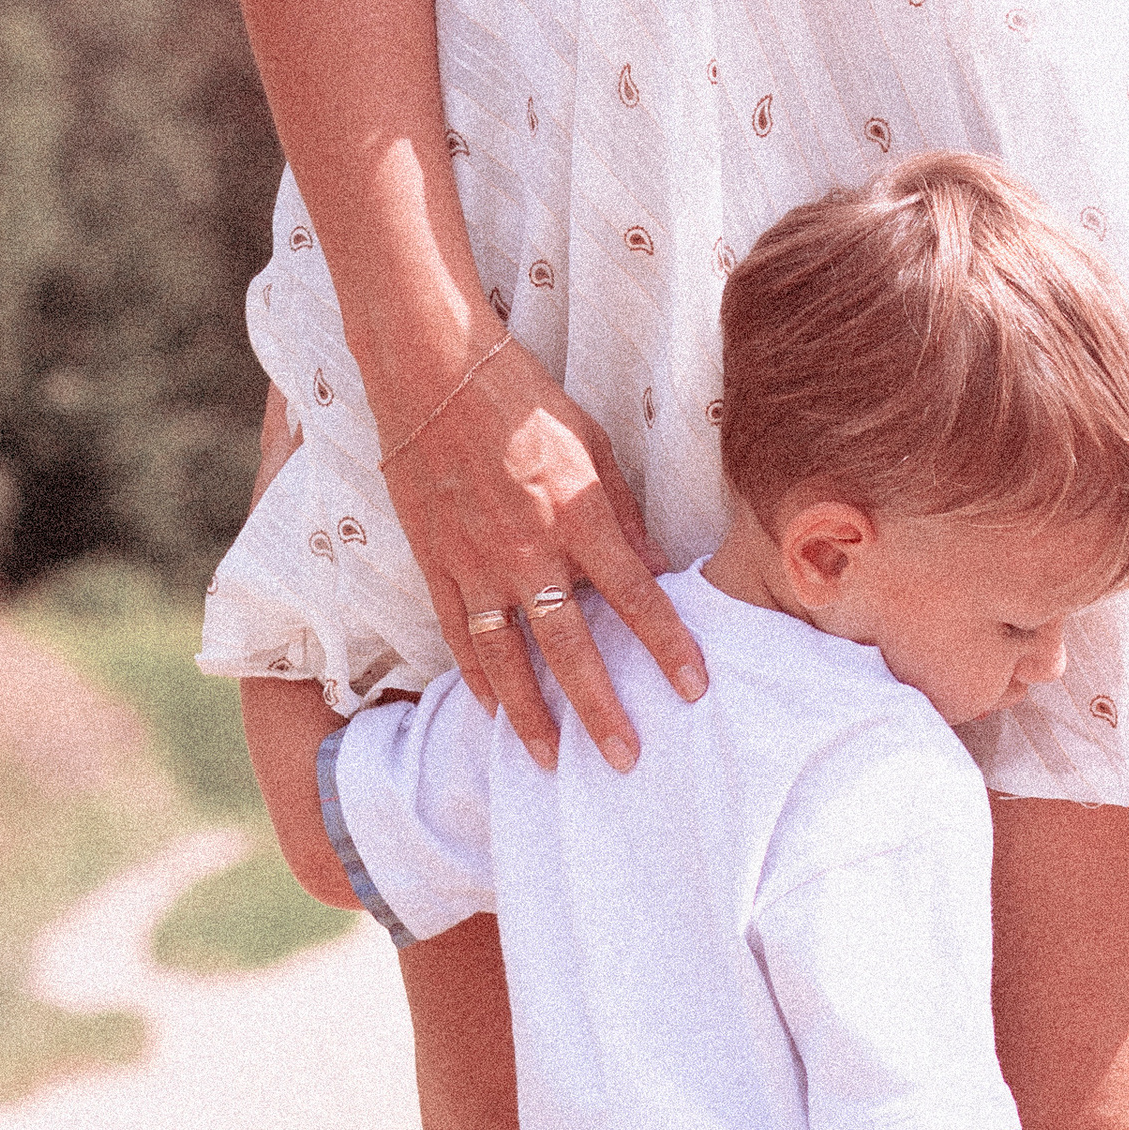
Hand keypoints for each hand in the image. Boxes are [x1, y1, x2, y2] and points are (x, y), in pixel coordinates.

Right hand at [387, 337, 705, 773]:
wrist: (433, 370)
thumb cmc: (524, 401)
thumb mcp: (594, 446)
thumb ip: (624, 514)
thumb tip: (660, 571)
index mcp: (578, 517)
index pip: (636, 597)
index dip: (669, 647)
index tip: (695, 688)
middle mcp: (528, 551)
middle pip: (571, 648)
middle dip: (601, 709)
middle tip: (624, 759)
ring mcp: (475, 562)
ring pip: (506, 658)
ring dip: (532, 715)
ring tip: (551, 759)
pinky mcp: (434, 561)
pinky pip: (457, 634)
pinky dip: (475, 677)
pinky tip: (492, 709)